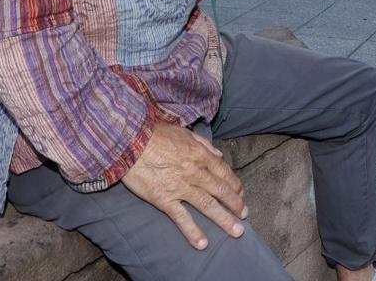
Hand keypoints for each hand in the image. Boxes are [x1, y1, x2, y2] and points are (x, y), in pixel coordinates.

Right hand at [120, 123, 247, 249]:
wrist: (130, 141)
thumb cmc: (155, 134)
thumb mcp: (184, 132)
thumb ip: (203, 143)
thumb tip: (218, 155)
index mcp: (200, 154)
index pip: (224, 172)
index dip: (234, 184)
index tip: (240, 193)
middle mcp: (195, 172)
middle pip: (221, 191)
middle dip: (235, 204)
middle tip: (244, 215)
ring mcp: (181, 187)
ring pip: (208, 206)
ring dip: (224, 220)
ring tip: (236, 231)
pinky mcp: (165, 199)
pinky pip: (182, 218)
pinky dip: (193, 231)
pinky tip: (202, 243)